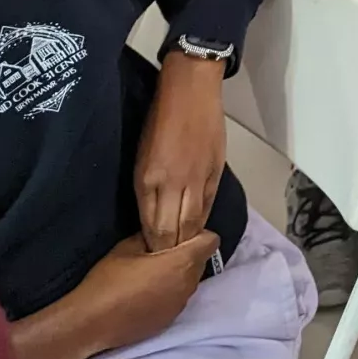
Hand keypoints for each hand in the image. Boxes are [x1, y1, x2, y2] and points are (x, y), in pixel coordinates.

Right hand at [15, 234, 217, 358]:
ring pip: (190, 282)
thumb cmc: (108, 281)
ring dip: (179, 275)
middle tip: (164, 253)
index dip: (200, 234)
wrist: (90, 323)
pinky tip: (147, 294)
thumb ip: (150, 236)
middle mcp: (188, 284)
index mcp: (182, 262)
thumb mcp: (126, 247)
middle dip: (188, 255)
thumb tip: (158, 232)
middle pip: (201, 261)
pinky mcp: (169, 320)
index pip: (211, 241)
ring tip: (153, 275)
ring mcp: (180, 305)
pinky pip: (178, 300)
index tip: (183, 235)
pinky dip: (169, 294)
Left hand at [134, 54, 226, 251]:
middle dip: (169, 252)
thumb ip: (148, 188)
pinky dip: (203, 220)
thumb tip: (151, 215)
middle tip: (166, 267)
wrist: (190, 91)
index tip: (147, 261)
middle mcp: (173, 184)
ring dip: (187, 241)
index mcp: (148, 180)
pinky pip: (208, 204)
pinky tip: (199, 230)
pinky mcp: (216, 170)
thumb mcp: (141, 156)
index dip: (151, 248)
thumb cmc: (157, 121)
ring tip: (184, 255)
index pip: (151, 227)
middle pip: (173, 231)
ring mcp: (197, 178)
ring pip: (193, 222)